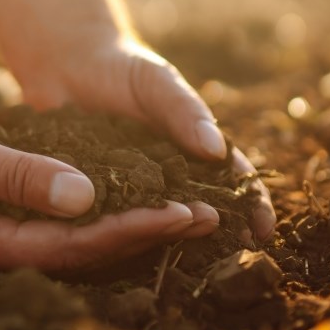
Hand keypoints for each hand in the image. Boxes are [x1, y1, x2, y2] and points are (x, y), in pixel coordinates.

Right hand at [0, 91, 220, 269]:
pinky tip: (137, 191)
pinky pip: (65, 213)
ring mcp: (5, 227)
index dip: (130, 231)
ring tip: (189, 208)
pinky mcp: (7, 207)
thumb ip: (18, 176)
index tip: (179, 213)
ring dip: (133, 220)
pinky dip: (104, 202)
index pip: (73, 246)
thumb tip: (85, 198)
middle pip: (87, 249)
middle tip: (207, 216)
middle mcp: (1, 244)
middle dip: (146, 232)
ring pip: (81, 233)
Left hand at [18, 36, 277, 241]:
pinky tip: (125, 253)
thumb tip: (217, 150)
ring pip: (158, 224)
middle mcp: (168, 176)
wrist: (67, 65)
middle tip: (230, 262)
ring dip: (171, 243)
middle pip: (201, 211)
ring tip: (183, 264)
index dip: (251, 205)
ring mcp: (133, 189)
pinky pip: (112, 220)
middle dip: (219, 236)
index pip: (232, 180)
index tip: (262, 229)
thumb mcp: (157, 83)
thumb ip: (184, 111)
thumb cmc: (123, 68)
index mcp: (193, 149)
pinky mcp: (96, 196)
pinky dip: (122, 237)